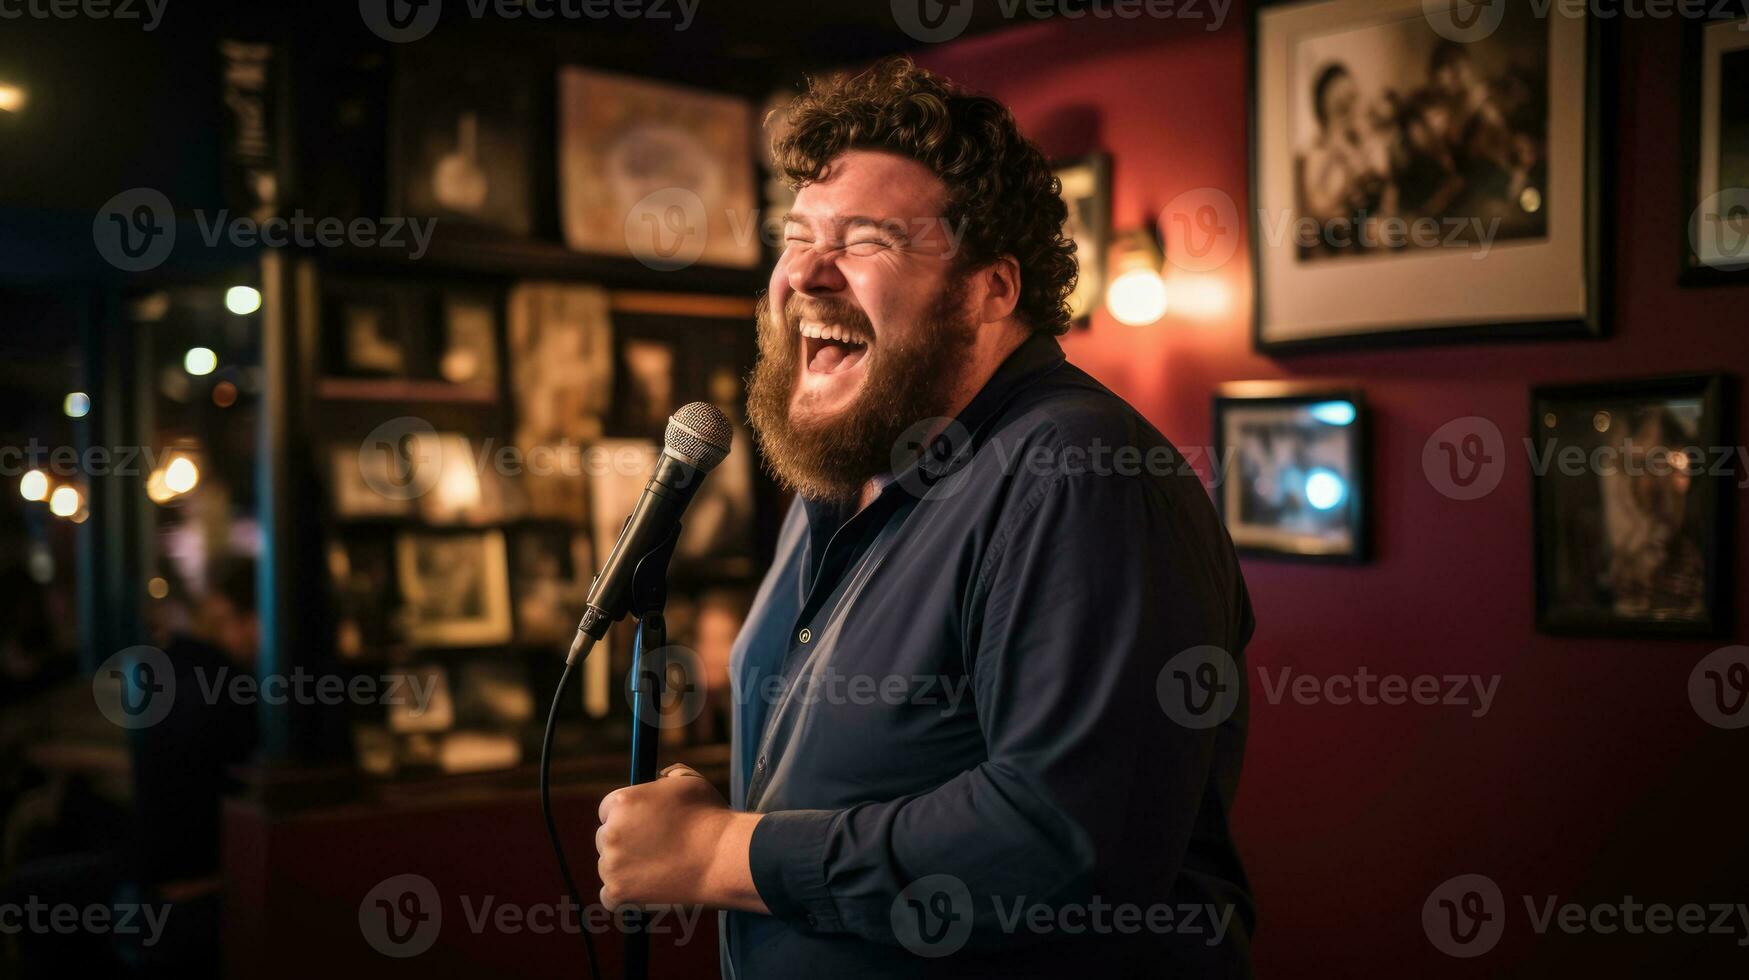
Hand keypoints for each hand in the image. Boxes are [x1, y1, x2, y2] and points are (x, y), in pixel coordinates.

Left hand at [595, 763, 766, 913]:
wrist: (724, 859)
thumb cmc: (711, 818)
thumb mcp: (690, 782)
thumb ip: (667, 776)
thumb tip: (660, 776)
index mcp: (622, 802)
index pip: (607, 810)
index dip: (626, 818)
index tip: (642, 828)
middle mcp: (610, 832)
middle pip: (605, 839)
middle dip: (624, 844)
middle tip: (653, 850)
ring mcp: (611, 865)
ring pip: (608, 867)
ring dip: (625, 869)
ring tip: (659, 870)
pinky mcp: (618, 893)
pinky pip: (610, 897)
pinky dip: (625, 897)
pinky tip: (646, 890)